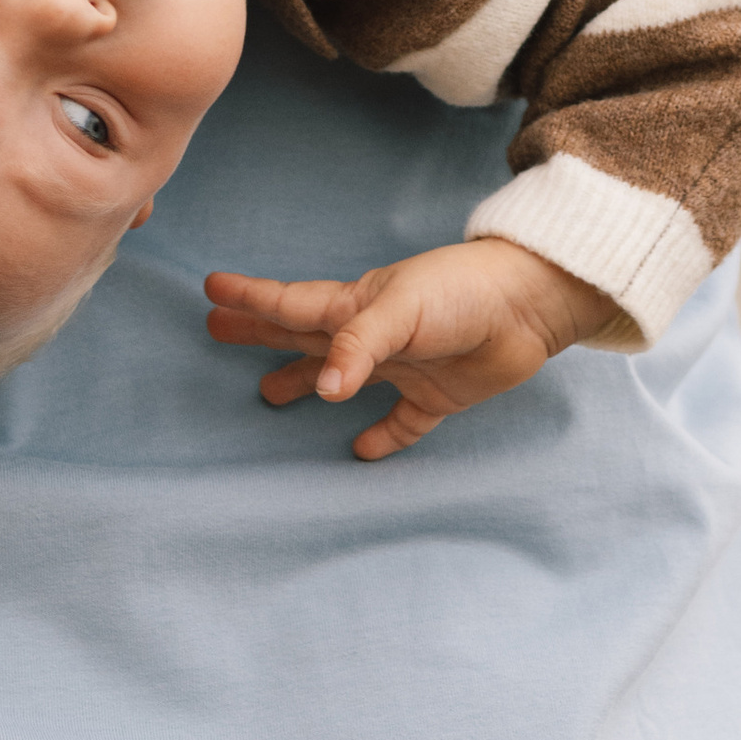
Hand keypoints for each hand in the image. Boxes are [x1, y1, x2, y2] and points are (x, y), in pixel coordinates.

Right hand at [204, 240, 615, 460]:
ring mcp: (404, 365)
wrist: (530, 307)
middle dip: (260, 333)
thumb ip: (359, 347)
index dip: (251, 300)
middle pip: (304, 337)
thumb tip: (322, 390)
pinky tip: (360, 449)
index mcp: (357, 305)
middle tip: (216, 331)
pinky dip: (381, 436)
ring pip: (342, 378)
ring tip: (267, 394)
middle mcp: (373, 335)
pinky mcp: (438, 396)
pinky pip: (401, 422)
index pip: (292, 305)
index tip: (210, 290)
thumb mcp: (403, 309)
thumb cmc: (462, 293)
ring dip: (306, 382)